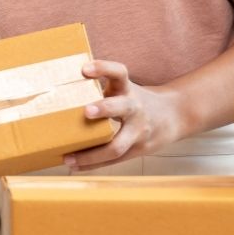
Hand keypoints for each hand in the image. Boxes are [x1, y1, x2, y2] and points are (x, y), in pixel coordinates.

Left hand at [64, 60, 184, 170]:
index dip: (103, 68)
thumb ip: (102, 88)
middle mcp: (134, 108)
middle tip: (85, 111)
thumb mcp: (123, 88)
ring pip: (117, 145)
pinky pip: (114, 160)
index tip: (84, 68)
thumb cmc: (134, 100)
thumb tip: (61, 84)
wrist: (172, 116)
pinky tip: (75, 166)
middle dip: (104, 108)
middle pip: (122, 107)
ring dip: (92, 154)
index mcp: (127, 89)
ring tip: (69, 158)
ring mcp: (137, 132)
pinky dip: (93, 164)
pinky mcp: (136, 150)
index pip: (119, 72)